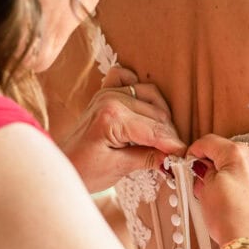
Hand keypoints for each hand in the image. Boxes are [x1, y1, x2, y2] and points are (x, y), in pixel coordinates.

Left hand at [60, 66, 185, 192]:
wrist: (62, 164)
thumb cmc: (84, 170)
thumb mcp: (118, 169)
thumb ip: (148, 158)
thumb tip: (174, 157)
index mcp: (112, 117)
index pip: (154, 129)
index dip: (173, 144)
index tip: (186, 156)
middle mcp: (111, 99)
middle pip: (157, 114)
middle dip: (169, 135)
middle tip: (173, 154)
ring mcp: (107, 92)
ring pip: (151, 95)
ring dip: (160, 115)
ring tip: (161, 138)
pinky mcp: (104, 92)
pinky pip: (126, 78)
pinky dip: (139, 88)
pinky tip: (143, 108)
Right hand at [187, 135, 248, 247]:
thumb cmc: (230, 219)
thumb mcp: (206, 191)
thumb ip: (204, 174)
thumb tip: (204, 170)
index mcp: (238, 153)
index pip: (210, 142)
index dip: (195, 151)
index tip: (189, 162)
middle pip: (229, 154)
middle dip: (214, 165)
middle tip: (202, 184)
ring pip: (244, 168)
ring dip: (230, 176)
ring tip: (219, 198)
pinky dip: (246, 187)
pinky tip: (237, 205)